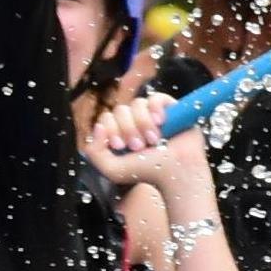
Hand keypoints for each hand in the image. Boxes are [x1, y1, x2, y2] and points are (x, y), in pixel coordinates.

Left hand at [83, 92, 216, 206]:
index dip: (110, 129)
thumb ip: (95, 152)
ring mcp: (152, 114)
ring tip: (153, 140)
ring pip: (137, 104)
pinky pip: (156, 97)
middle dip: (127, 129)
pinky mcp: (171, 109)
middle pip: (120, 110)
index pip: (106, 118)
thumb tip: (99, 126)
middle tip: (139, 147)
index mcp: (120, 132)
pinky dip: (155, 108)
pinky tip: (160, 122)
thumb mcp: (112, 169)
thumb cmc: (146, 173)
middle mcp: (135, 121)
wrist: (175, 173)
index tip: (121, 146)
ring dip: (142, 123)